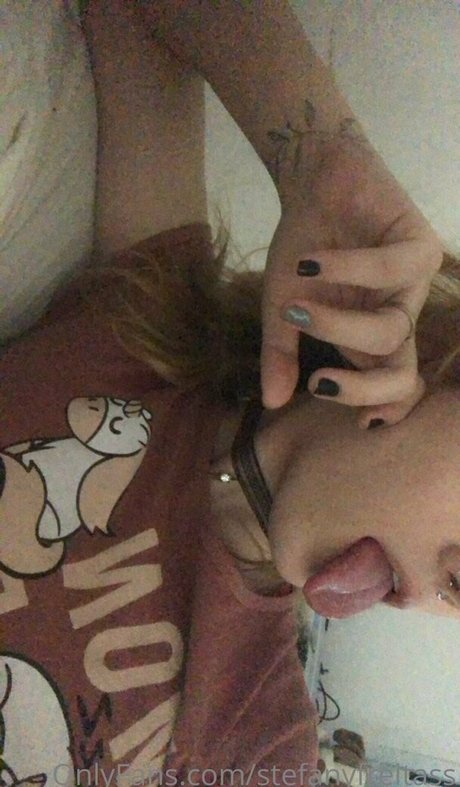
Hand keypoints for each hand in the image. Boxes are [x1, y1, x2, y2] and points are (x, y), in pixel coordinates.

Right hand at [261, 126, 443, 427]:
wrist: (314, 183)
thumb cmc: (304, 247)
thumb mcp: (281, 307)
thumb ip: (280, 354)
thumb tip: (272, 403)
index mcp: (369, 339)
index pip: (392, 387)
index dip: (382, 409)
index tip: (354, 422)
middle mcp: (396, 317)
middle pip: (402, 375)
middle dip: (361, 389)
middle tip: (318, 385)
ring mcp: (412, 286)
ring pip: (392, 330)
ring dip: (336, 325)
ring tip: (295, 308)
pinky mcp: (420, 247)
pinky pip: (388, 272)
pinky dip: (342, 269)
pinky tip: (309, 262)